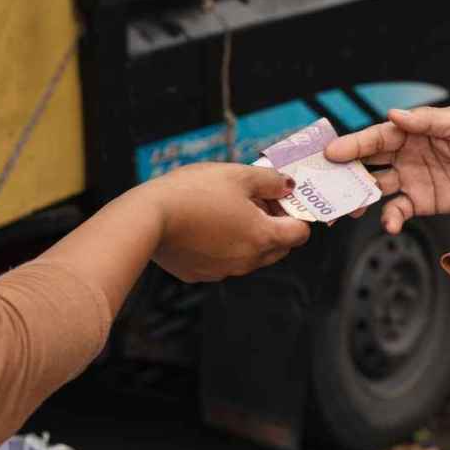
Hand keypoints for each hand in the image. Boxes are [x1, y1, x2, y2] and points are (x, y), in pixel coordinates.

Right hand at [148, 163, 310, 281]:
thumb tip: (288, 185)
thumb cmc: (194, 192)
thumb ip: (271, 181)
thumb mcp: (239, 175)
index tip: (280, 197)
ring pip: (250, 256)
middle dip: (274, 224)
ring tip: (227, 208)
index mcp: (263, 237)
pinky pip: (222, 260)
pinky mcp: (199, 274)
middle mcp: (247, 262)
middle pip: (278, 248)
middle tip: (255, 199)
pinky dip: (222, 245)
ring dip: (248, 235)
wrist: (149, 217)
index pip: (299, 234)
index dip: (295, 213)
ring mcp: (222, 271)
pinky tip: (204, 223)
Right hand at [324, 107, 449, 233]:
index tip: (333, 153)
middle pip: (367, 162)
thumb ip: (428, 121)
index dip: (354, 144)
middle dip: (344, 173)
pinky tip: (390, 225)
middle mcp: (405, 154)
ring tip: (345, 210)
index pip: (377, 137)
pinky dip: (390, 218)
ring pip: (375, 187)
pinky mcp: (422, 202)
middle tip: (325, 184)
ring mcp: (411, 179)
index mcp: (412, 131)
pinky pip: (398, 210)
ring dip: (358, 197)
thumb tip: (395, 114)